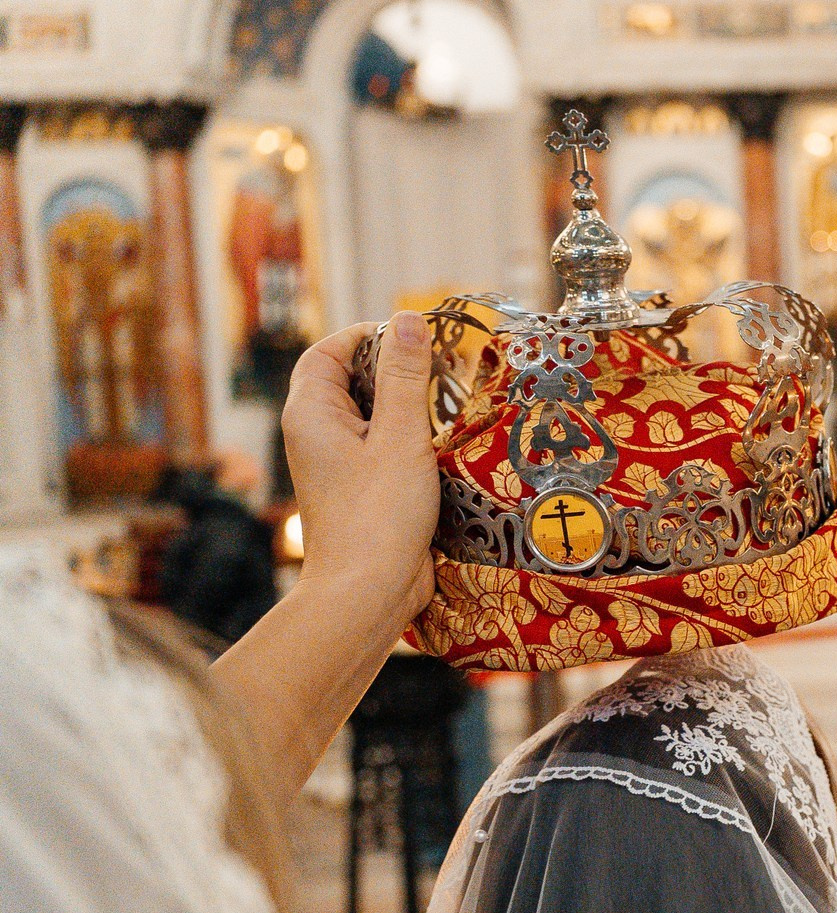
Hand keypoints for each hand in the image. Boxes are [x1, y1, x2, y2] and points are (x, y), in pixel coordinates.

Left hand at [284, 313, 438, 625]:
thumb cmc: (379, 515)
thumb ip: (405, 377)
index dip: (367, 336)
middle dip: (395, 370)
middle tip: (442, 369)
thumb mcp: (400, 437)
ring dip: (408, 407)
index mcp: (311, 414)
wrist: (368, 592)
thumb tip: (408, 320)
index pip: (329, 353)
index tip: (414, 336)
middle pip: (350, 382)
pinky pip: (382, 448)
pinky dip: (411, 440)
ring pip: (370, 417)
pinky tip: (443, 448)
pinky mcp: (360, 490)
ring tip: (448, 407)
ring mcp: (337, 465)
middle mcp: (316, 436)